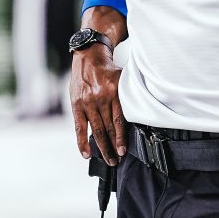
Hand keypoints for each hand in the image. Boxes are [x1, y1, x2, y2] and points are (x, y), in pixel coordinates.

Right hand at [69, 46, 125, 165]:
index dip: (120, 138)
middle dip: (112, 147)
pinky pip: (79, 127)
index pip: (118, 120)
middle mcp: (100, 97)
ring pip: (96, 130)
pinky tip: (86, 154)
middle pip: (107, 128)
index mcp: (114, 91)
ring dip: (102, 148)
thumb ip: (128, 95)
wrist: (89, 56)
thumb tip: (141, 114)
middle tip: (117, 161)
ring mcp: (87, 102)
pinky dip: (82, 142)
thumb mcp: (123, 78)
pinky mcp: (76, 104)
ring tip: (108, 160)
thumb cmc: (109, 70)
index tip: (123, 151)